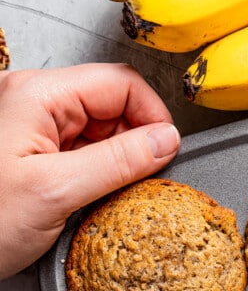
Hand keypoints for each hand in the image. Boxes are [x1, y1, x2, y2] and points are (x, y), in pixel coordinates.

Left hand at [0, 63, 180, 279]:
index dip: (152, 117)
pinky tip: (100, 205)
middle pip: (114, 110)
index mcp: (38, 95)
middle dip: (137, 146)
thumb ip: (116, 163)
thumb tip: (165, 141)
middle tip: (145, 186)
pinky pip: (86, 161)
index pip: (120, 84)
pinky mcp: (39, 162)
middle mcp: (37, 106)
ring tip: (119, 200)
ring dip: (121, 168)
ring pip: (103, 138)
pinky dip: (102, 182)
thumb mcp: (56, 192)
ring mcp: (37, 134)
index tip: (168, 155)